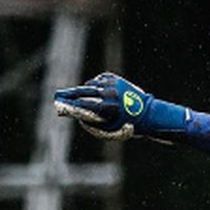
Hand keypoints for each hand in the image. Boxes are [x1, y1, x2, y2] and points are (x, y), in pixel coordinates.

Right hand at [54, 72, 184, 141]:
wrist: (149, 114)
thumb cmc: (129, 126)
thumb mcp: (111, 130)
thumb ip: (94, 125)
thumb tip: (79, 117)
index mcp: (107, 107)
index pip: (83, 103)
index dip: (70, 103)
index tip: (60, 103)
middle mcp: (108, 94)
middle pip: (84, 91)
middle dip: (71, 93)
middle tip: (61, 94)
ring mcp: (113, 85)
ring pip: (92, 84)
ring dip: (85, 88)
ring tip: (79, 93)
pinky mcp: (117, 80)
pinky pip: (101, 79)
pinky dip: (96, 83)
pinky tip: (93, 87)